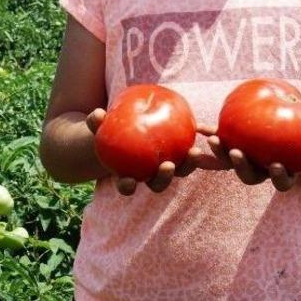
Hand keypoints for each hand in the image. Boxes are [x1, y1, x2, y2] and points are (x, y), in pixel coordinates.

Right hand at [85, 112, 223, 195]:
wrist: (127, 129)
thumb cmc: (109, 130)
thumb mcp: (100, 127)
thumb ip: (96, 122)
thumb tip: (96, 114)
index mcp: (128, 175)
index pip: (127, 186)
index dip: (128, 187)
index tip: (129, 182)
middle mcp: (149, 175)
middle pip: (159, 184)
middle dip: (165, 179)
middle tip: (168, 166)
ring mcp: (167, 167)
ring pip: (180, 171)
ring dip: (188, 165)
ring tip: (195, 152)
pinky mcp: (180, 155)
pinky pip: (190, 153)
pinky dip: (197, 148)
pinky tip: (204, 131)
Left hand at [207, 127, 300, 191]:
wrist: (290, 139)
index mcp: (282, 174)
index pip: (281, 182)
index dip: (278, 177)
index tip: (276, 166)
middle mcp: (261, 172)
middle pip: (250, 176)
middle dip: (241, 167)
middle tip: (238, 153)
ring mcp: (245, 163)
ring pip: (230, 163)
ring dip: (220, 154)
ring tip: (213, 140)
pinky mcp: (232, 150)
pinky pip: (221, 145)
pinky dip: (211, 136)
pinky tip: (200, 128)